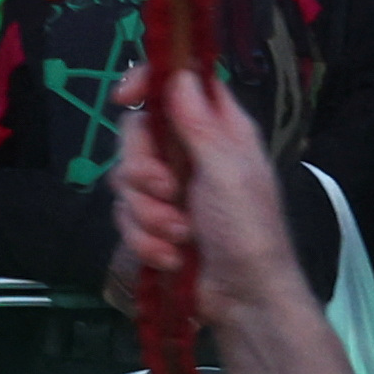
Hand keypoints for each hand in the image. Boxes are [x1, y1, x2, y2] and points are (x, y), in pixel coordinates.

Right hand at [113, 64, 304, 324]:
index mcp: (217, 130)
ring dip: (149, 215)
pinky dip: (146, 242)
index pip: (177, 84)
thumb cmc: (249, 230)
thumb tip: (179, 75)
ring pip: (124, 182)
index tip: (125, 97)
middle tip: (167, 191)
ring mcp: (169, 190)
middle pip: (136, 135)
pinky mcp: (153, 225)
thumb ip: (200, 123)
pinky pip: (126, 219)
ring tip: (181, 237)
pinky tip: (173, 258)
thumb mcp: (229, 171)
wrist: (245, 298)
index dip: (148, 81)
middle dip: (142, 169)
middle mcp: (190, 153)